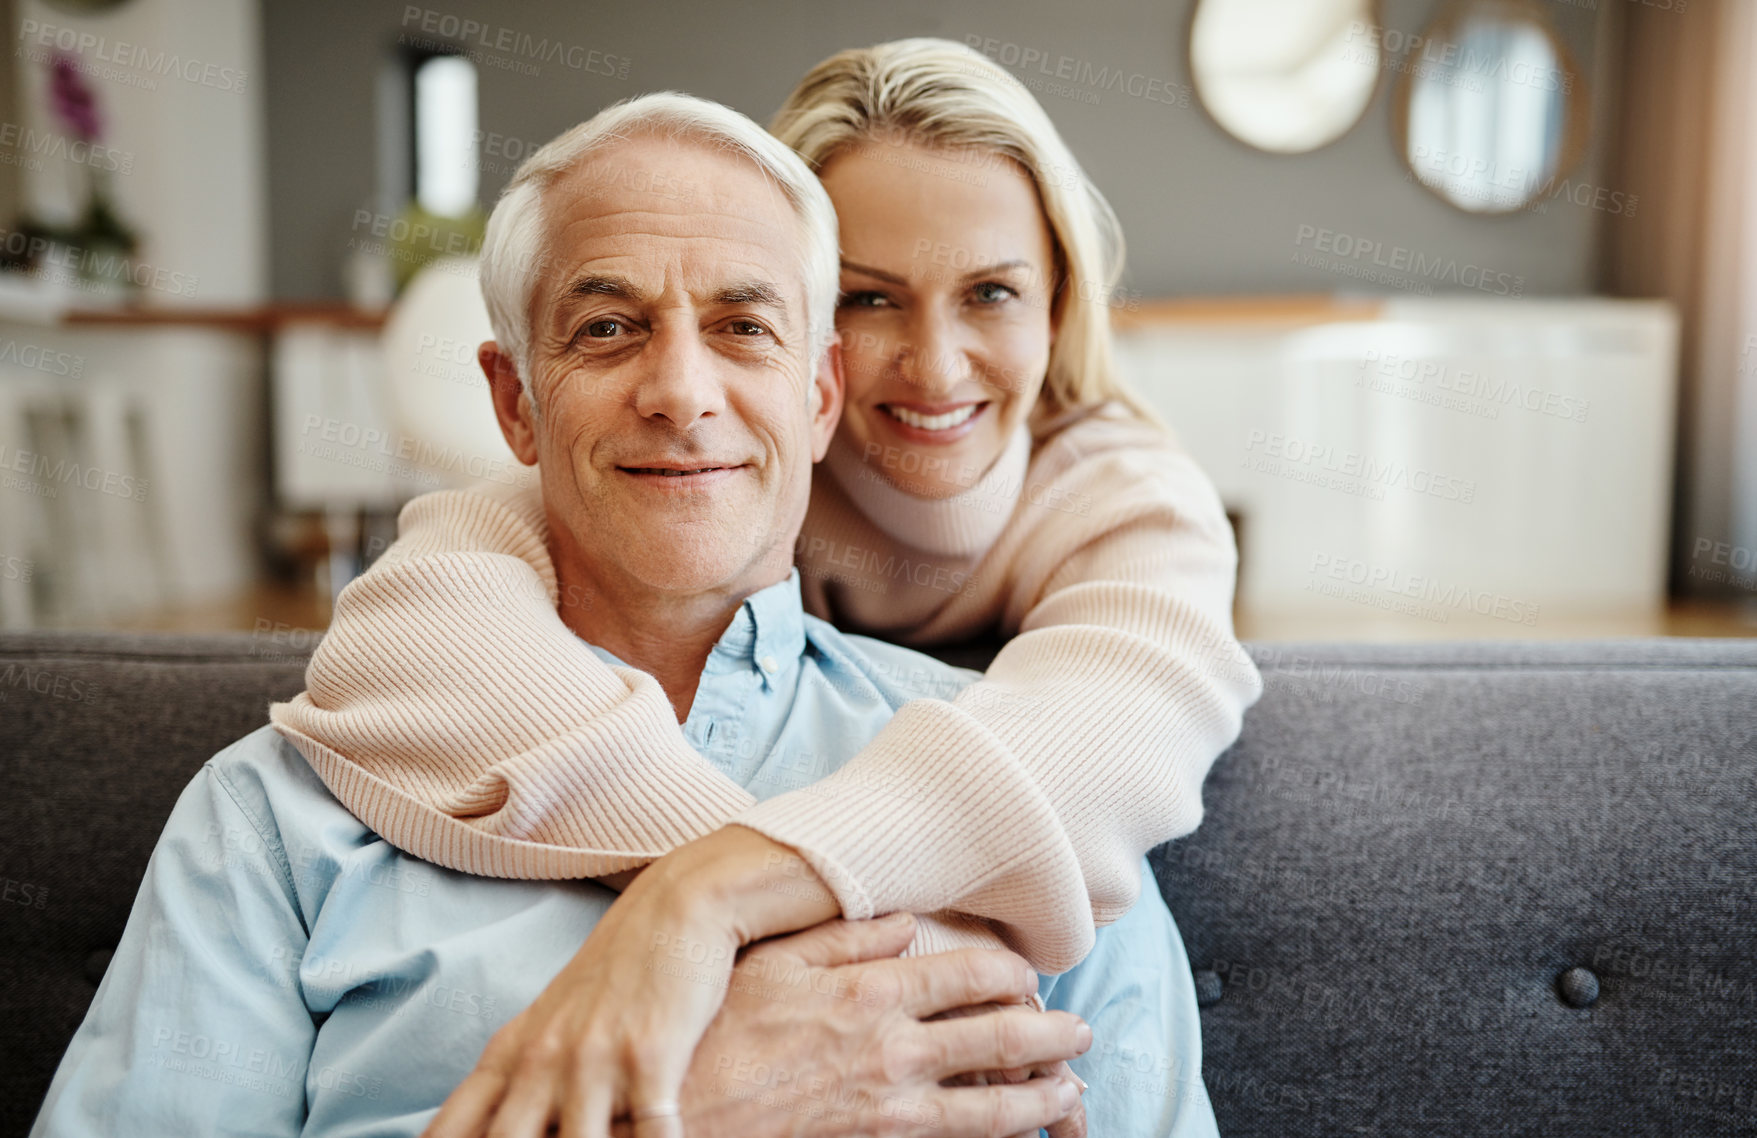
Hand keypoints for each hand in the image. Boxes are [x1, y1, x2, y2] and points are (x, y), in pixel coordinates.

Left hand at [423, 826, 841, 1137]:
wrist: (676, 907)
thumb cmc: (616, 972)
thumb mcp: (548, 1022)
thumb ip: (511, 1078)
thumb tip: (465, 1127)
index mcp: (509, 1057)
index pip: (450, 1132)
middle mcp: (541, 1062)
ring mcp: (594, 1061)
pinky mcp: (650, 1056)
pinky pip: (650, 1132)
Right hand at [618, 913, 1090, 1136]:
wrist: (672, 1126)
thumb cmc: (712, 1037)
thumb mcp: (768, 964)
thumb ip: (840, 936)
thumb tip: (902, 921)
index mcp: (871, 994)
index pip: (973, 977)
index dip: (1016, 975)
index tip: (1032, 977)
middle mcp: (894, 1052)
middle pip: (1002, 1041)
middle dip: (1053, 1037)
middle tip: (1082, 1033)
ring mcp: (891, 1110)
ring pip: (994, 1107)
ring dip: (1042, 1098)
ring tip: (1072, 1092)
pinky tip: (1017, 1136)